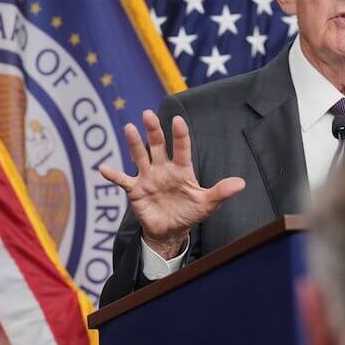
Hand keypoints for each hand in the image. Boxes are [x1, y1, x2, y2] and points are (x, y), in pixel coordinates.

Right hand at [99, 110, 244, 258]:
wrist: (171, 230)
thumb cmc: (190, 212)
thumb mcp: (208, 204)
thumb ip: (221, 192)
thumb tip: (241, 184)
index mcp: (182, 169)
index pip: (182, 148)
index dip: (180, 135)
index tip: (178, 120)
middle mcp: (163, 169)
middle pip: (157, 145)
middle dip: (154, 130)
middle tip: (148, 114)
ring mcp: (148, 178)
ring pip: (139, 156)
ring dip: (134, 144)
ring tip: (129, 128)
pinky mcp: (136, 191)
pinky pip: (123, 181)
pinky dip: (113, 175)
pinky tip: (103, 168)